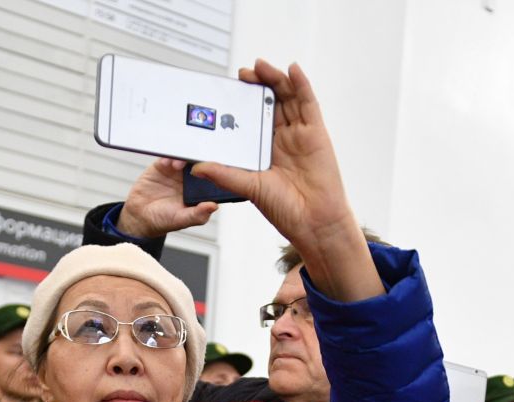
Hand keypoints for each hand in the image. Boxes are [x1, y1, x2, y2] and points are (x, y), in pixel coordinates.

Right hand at [116, 158, 220, 238]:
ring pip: (183, 159)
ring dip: (182, 159)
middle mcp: (188, 180)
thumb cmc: (164, 219)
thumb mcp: (182, 220)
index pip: (209, 179)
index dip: (211, 174)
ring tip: (177, 165)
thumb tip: (214, 206)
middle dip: (197, 161)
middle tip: (195, 163)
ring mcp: (175, 172)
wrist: (141, 216)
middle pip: (197, 164)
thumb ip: (198, 214)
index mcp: (197, 192)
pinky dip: (167, 157)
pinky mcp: (161, 167)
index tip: (210, 173)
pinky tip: (166, 163)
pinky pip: (166, 158)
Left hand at [192, 61, 380, 302]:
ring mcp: (300, 134)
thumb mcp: (248, 187)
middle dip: (256, 85)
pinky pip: (309, 104)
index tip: (227, 90)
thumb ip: (224, 173)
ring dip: (275, 79)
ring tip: (261, 66)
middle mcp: (283, 138)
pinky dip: (302, 85)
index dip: (241, 102)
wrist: (312, 223)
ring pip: (288, 98)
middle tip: (242, 74)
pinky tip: (293, 70)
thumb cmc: (285, 210)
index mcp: (265, 149)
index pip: (252, 118)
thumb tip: (196, 166)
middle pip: (270, 102)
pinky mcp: (317, 133)